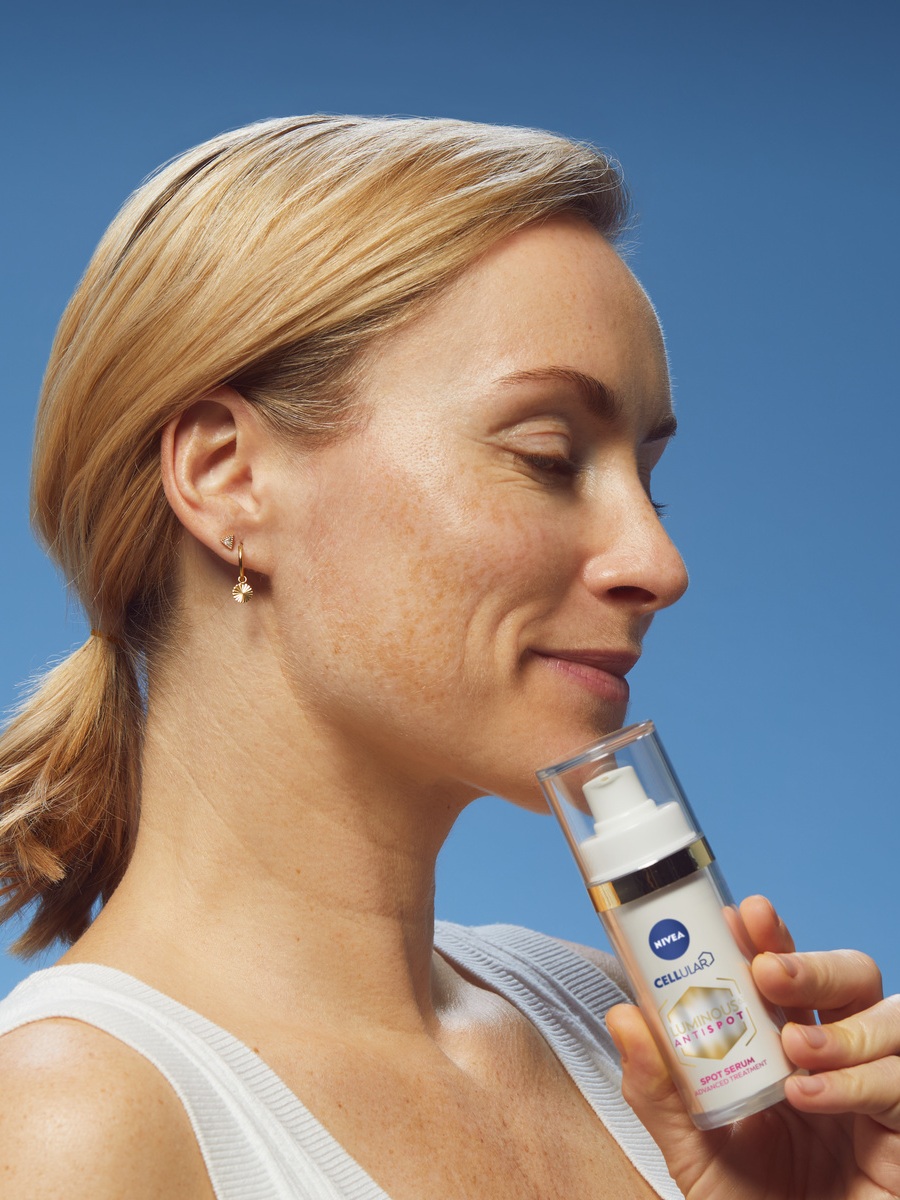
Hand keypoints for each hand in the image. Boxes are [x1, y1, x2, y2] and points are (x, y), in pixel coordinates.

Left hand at [606, 895, 899, 1198]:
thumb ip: (658, 1091)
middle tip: (767, 969)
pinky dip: (858, 1080)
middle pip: (849, 976)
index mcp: (784, 1048)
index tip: (738, 916)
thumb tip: (623, 1016)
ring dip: (842, 1021)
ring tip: (794, 1047)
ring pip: (892, 1015)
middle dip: (810, 961)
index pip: (786, 972)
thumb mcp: (691, 1150)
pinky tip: (809, 1095)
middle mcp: (837, 1058)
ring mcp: (875, 1093)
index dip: (768, 937)